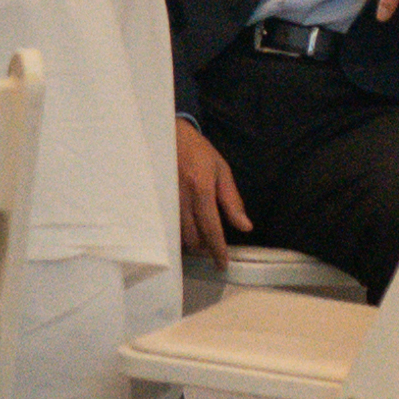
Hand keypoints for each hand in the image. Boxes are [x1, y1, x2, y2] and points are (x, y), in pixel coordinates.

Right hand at [169, 116, 246, 261]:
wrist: (168, 133)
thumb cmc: (198, 151)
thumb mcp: (222, 170)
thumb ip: (232, 200)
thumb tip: (245, 226)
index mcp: (201, 187)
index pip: (211, 227)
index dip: (218, 249)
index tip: (223, 264)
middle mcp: (180, 196)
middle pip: (192, 237)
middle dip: (204, 246)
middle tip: (212, 243)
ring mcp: (164, 199)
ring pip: (177, 235)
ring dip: (190, 240)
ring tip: (199, 234)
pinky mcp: (154, 201)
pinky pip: (166, 227)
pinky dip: (177, 232)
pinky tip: (184, 227)